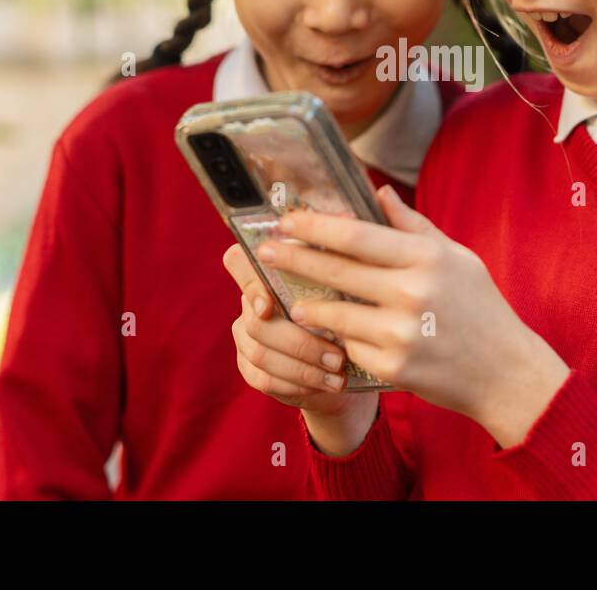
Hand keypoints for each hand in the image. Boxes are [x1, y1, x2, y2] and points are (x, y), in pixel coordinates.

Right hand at [222, 243, 369, 421]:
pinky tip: (326, 385)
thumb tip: (357, 211)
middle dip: (300, 342)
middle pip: (256, 322)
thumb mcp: (351, 284)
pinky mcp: (249, 369)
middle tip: (337, 356)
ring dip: (303, 367)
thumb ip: (344, 254)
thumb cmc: (351, 311)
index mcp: (266, 272)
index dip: (250, 283)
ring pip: (261, 353)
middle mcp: (249, 302)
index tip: (269, 304)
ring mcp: (245, 337)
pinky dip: (297, 384)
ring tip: (337, 373)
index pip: (239, 263)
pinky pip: (264, 379)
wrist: (346, 364)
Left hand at [256, 185, 570, 446]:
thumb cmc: (480, 308)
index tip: (286, 220)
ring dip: (307, 306)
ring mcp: (400, 333)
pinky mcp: (392, 368)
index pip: (357, 236)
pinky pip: (349, 347)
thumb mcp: (456, 258)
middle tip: (264, 250)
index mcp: (427, 258)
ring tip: (291, 299)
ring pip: (334, 314)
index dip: (315, 226)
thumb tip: (378, 192)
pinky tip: (331, 336)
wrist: (505, 373)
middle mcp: (412, 293)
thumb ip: (413, 226)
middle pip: (336, 271)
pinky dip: (339, 340)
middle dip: (293, 258)